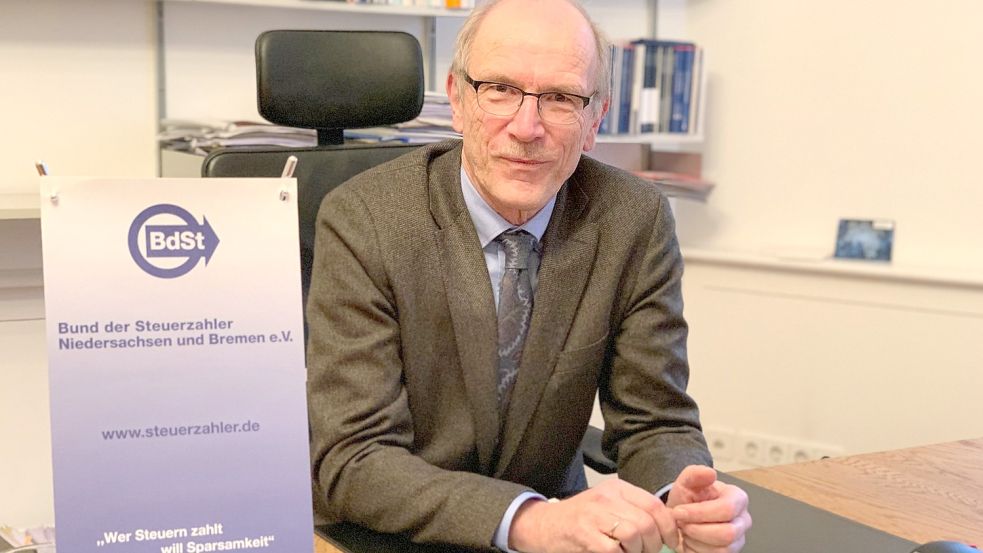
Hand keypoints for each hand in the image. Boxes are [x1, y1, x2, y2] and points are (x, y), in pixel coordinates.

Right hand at [510, 478, 677, 552]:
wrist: (544, 525)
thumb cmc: (581, 520)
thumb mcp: (607, 506)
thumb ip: (633, 512)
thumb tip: (667, 530)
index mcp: (617, 488)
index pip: (655, 505)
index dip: (669, 528)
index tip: (671, 543)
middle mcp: (607, 497)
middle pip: (647, 523)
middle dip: (652, 545)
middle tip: (644, 552)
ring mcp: (594, 514)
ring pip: (634, 535)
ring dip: (637, 552)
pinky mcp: (584, 533)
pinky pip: (615, 550)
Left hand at [667, 465, 750, 552]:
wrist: (682, 516)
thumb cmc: (688, 499)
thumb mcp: (686, 483)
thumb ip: (694, 474)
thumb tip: (710, 473)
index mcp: (738, 498)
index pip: (726, 509)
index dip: (699, 513)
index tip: (678, 512)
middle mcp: (743, 520)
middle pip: (727, 534)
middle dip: (697, 529)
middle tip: (681, 523)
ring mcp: (738, 540)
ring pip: (721, 549)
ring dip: (695, 541)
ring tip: (686, 529)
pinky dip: (696, 551)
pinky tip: (690, 540)